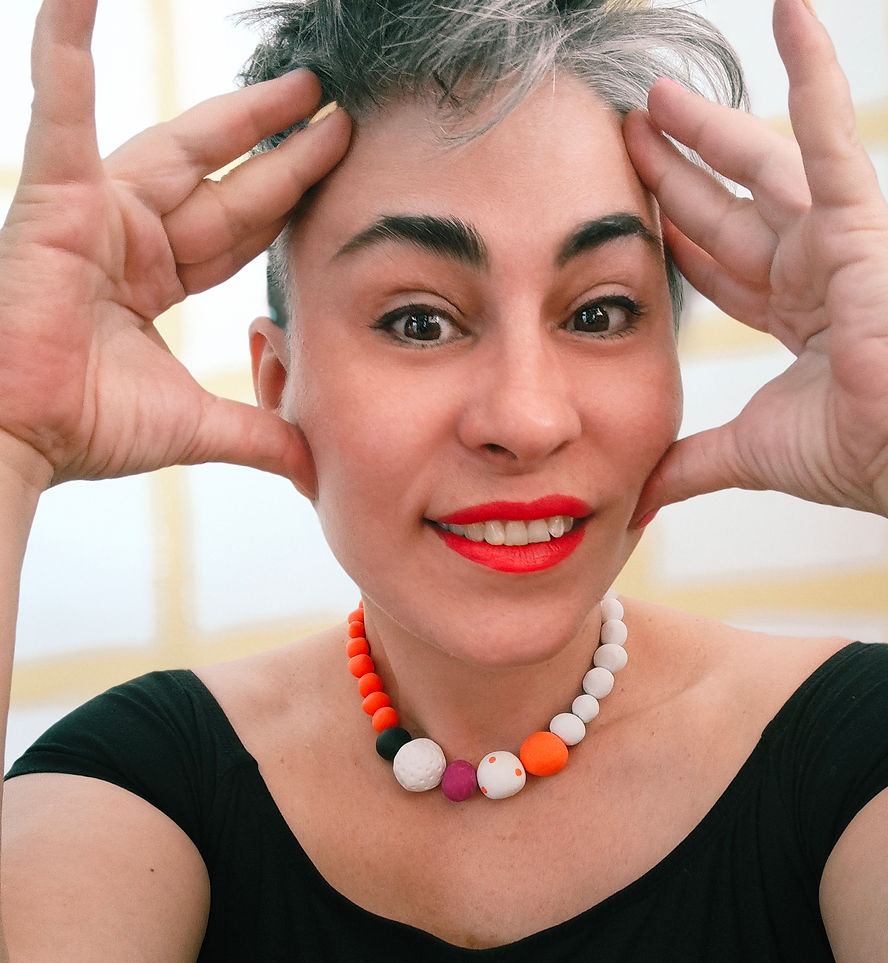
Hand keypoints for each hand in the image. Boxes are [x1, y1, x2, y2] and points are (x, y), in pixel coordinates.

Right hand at [0, 0, 350, 493]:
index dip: (288, 193)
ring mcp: (95, 213)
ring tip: (297, 76)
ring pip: (177, 144)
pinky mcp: (56, 199)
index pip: (240, 227)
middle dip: (281, 144)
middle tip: (334, 105)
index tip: (337, 162)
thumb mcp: (196, 425)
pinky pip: (62, 114)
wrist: (25, 438)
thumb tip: (313, 465)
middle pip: (225, 179)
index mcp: (158, 280)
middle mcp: (132, 238)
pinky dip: (64, 54)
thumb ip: (257, 433)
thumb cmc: (86, 427)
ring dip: (236, 109)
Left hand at [624, 0, 887, 524]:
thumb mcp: (747, 452)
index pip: (718, 267)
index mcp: (791, 318)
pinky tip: (792, 12)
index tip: (630, 208)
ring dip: (711, 128)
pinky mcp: (859, 217)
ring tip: (660, 92)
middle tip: (631, 131)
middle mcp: (810, 272)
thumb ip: (689, 464)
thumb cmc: (855, 455)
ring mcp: (834, 240)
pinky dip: (814, 71)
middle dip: (677, 172)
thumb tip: (636, 502)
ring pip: (762, 165)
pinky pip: (829, 131)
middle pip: (727, 209)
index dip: (675, 236)